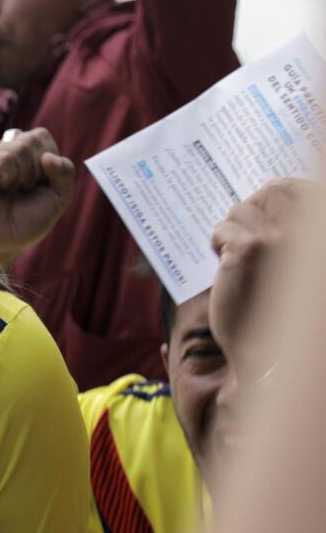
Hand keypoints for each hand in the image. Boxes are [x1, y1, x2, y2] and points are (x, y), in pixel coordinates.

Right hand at [0, 128, 73, 271]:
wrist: (5, 243)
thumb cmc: (27, 221)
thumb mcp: (59, 195)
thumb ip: (65, 171)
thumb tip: (47, 157)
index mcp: (20, 151)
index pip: (41, 136)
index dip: (47, 162)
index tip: (36, 185)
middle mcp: (2, 149)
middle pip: (33, 139)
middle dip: (37, 171)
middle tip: (23, 190)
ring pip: (20, 148)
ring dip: (23, 177)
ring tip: (10, 192)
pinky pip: (5, 158)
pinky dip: (10, 178)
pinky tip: (0, 189)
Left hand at [210, 178, 314, 373]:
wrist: (265, 347)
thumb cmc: (277, 305)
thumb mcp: (291, 262)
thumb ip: (288, 230)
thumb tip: (268, 190)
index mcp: (316, 236)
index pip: (306, 190)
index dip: (285, 186)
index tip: (269, 188)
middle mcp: (304, 233)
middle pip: (268, 194)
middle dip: (250, 208)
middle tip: (240, 234)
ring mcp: (277, 239)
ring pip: (240, 210)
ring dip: (230, 229)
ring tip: (233, 255)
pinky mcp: (247, 249)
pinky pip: (222, 228)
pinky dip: (216, 242)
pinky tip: (223, 262)